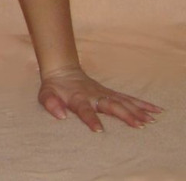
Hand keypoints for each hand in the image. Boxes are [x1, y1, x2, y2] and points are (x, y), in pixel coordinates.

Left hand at [38, 65, 162, 131]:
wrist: (62, 69)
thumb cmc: (54, 87)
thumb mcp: (46, 94)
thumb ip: (50, 103)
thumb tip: (61, 115)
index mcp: (78, 99)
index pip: (85, 110)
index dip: (91, 119)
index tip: (99, 130)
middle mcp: (94, 96)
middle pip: (111, 105)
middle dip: (125, 115)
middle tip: (139, 125)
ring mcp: (104, 93)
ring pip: (123, 101)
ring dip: (137, 110)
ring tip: (152, 121)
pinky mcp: (111, 93)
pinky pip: (128, 98)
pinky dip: (142, 104)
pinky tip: (155, 110)